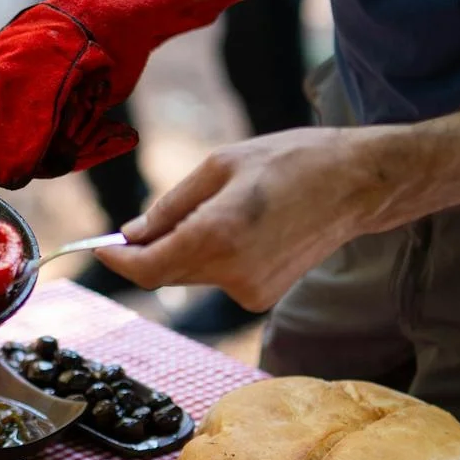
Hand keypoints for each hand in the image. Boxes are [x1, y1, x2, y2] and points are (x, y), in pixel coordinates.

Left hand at [95, 126, 403, 310]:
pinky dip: (213, 259)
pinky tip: (242, 230)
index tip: (102, 246)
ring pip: (190, 276)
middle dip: (149, 251)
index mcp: (218, 233)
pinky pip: (217, 279)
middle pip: (165, 272)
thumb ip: (171, 204)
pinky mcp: (262, 298)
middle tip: (145, 223)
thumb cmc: (292, 161)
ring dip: (184, 251)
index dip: (117, 259)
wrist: (357, 186)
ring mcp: (249, 291)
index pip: (147, 267)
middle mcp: (232, 272)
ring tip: (218, 211)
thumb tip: (133, 233)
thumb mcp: (222, 165)